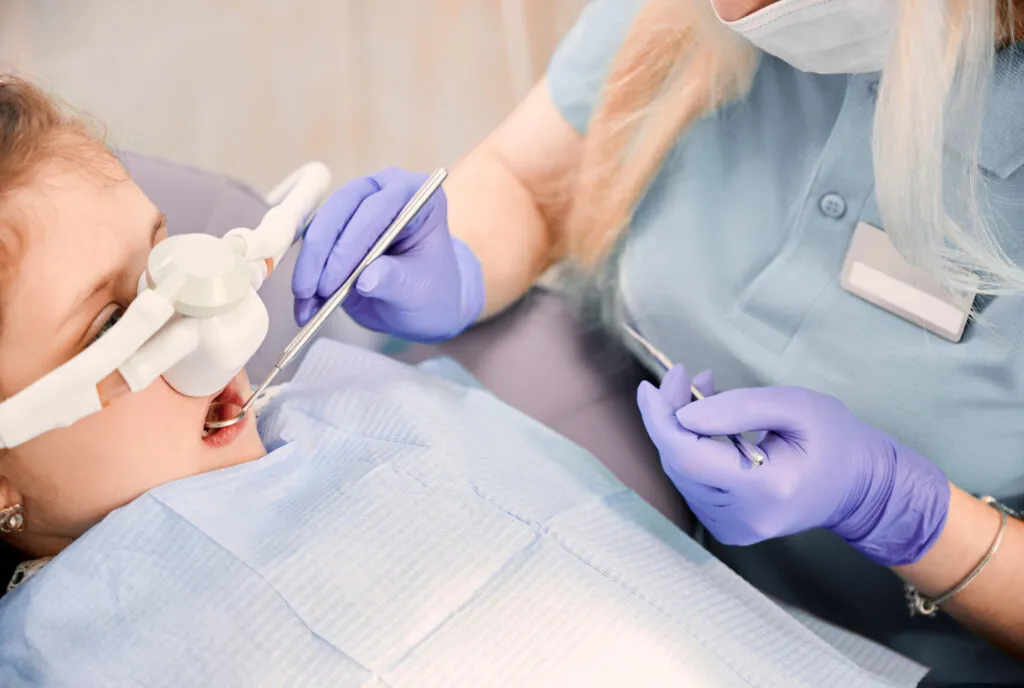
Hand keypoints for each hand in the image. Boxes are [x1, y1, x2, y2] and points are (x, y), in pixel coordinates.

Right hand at [292, 168, 484, 342]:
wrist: (420, 303)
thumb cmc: (431, 291)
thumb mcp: (419, 291)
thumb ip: (394, 281)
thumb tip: (364, 281)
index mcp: (419, 196)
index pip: (378, 208)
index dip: (352, 242)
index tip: (334, 280)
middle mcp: (385, 191)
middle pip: (341, 208)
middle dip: (321, 251)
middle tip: (308, 290)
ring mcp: (358, 205)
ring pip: (320, 225)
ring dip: (309, 265)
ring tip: (305, 301)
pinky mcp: (335, 226)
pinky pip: (313, 246)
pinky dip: (307, 274)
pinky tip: (305, 303)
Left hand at [637, 381, 949, 565]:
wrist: (860, 487)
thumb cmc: (835, 439)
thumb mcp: (797, 406)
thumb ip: (739, 407)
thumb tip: (683, 414)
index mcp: (765, 489)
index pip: (688, 456)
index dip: (661, 419)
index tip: (649, 386)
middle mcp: (743, 518)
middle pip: (679, 462)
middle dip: (671, 414)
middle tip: (685, 375)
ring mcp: (734, 529)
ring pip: (680, 472)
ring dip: (682, 428)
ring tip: (703, 389)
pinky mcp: (728, 528)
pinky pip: (693, 483)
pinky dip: (692, 448)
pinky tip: (709, 422)